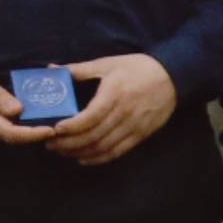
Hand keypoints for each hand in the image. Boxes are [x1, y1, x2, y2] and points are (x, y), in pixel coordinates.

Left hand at [42, 53, 178, 167]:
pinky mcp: (140, 135)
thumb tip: (51, 68)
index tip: (55, 129)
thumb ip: (79, 69)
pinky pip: (117, 152)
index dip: (71, 126)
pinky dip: (99, 158)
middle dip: (69, 143)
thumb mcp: (107, 63)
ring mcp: (133, 126)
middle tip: (50, 144)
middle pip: (94, 135)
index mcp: (114, 94)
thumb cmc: (137, 68)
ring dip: (80, 152)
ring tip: (62, 151)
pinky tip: (83, 158)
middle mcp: (124, 113)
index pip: (90, 116)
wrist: (173, 77)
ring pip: (103, 147)